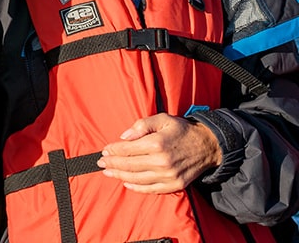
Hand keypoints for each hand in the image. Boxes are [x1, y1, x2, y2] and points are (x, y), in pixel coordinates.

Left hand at [96, 113, 221, 193]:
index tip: (104, 151)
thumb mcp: (162, 119)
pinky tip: (126, 183)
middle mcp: (161, 161)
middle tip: (101, 163)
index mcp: (156, 143)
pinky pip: (151, 189)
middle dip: (112, 164)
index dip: (113, 150)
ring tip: (108, 172)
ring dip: (120, 176)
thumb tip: (124, 136)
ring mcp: (168, 176)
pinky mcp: (174, 185)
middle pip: (129, 165)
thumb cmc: (181, 130)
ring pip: (137, 179)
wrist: (207, 145)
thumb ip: (141, 125)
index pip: (127, 149)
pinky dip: (137, 188)